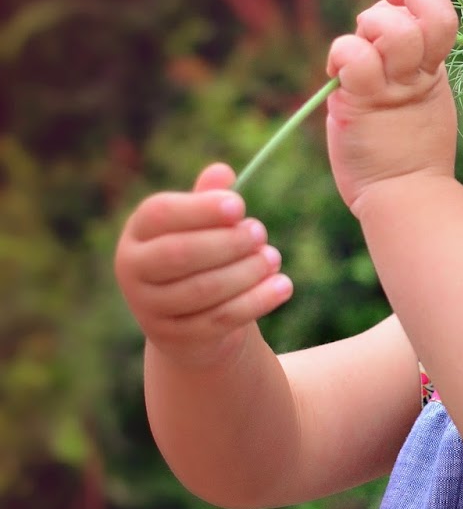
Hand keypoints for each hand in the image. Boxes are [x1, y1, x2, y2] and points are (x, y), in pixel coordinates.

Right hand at [114, 163, 292, 367]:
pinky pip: (221, 319)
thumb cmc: (201, 260)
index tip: (239, 205)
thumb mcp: (201, 228)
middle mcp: (132, 269)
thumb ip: (208, 201)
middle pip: (179, 253)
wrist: (192, 323)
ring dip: (247, 271)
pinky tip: (284, 285)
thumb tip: (222, 171)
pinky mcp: (175, 337)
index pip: (160, 214)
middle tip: (260, 231)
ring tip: (273, 257)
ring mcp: (150, 307)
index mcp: (138, 233)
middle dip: (227, 242)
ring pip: (203, 289)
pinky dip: (257, 301)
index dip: (200, 208)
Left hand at [326, 0, 459, 213]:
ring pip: (387, 27)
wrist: (405, 195)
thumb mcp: (417, 98)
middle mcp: (417, 72)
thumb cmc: (404, 152)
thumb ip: (406, 62)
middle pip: (409, 15)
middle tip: (370, 44)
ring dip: (367, 30)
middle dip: (381, 14)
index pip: (438, 10)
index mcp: (432, 68)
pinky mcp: (363, 102)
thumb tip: (383, 21)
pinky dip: (342, 56)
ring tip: (357, 59)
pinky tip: (339, 78)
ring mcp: (393, 87)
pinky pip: (354, 56)